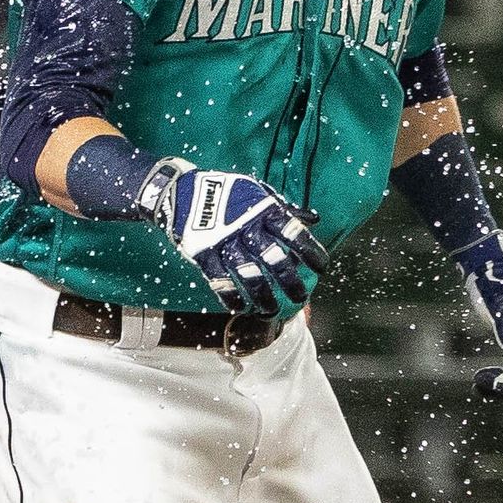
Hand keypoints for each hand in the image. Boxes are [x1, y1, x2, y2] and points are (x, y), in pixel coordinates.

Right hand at [144, 160, 329, 316]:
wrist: (181, 190)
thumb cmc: (225, 191)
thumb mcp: (257, 191)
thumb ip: (284, 207)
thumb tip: (314, 219)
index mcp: (263, 210)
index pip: (293, 233)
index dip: (310, 251)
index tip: (321, 268)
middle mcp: (246, 226)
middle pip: (275, 260)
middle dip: (290, 282)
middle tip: (301, 297)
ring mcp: (224, 241)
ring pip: (249, 275)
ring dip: (263, 297)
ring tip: (272, 312)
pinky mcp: (204, 253)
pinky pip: (219, 281)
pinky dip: (231, 297)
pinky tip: (241, 308)